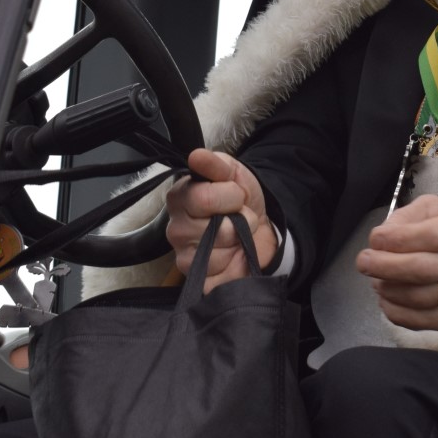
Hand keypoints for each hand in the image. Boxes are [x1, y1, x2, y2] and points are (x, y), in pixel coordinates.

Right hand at [164, 148, 279, 292]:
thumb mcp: (233, 174)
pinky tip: (234, 256)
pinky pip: (220, 277)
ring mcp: (185, 258)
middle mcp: (176, 230)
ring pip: (221, 253)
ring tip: (238, 236)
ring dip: (240, 243)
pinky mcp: (199, 281)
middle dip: (240, 220)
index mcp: (179, 199)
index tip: (236, 195)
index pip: (204, 198)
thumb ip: (216, 164)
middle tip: (238, 217)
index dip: (231, 196)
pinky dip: (236, 266)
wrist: (261, 227)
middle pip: (216, 228)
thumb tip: (197, 156)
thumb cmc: (241, 200)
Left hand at [357, 195, 437, 329]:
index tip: (374, 240)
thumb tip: (382, 239)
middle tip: (364, 262)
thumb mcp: (435, 210)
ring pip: (420, 298)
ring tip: (375, 280)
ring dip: (389, 290)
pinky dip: (397, 312)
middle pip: (423, 269)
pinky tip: (386, 300)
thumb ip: (407, 217)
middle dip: (385, 267)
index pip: (430, 236)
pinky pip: (423, 321)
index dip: (396, 240)